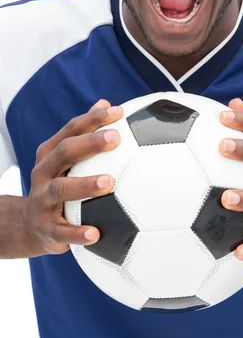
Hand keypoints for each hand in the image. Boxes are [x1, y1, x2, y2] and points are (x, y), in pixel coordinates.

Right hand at [25, 99, 122, 254]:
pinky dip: (78, 233)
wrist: (30, 225)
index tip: (118, 111)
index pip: (72, 129)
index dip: (94, 118)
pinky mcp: (45, 228)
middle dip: (90, 143)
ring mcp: (41, 200)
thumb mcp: (68, 159)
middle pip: (64, 152)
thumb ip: (86, 134)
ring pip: (61, 189)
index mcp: (51, 153)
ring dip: (85, 185)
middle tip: (116, 138)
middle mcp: (43, 172)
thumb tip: (107, 103)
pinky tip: (96, 234)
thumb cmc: (61, 183)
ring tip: (110, 182)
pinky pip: (61, 232)